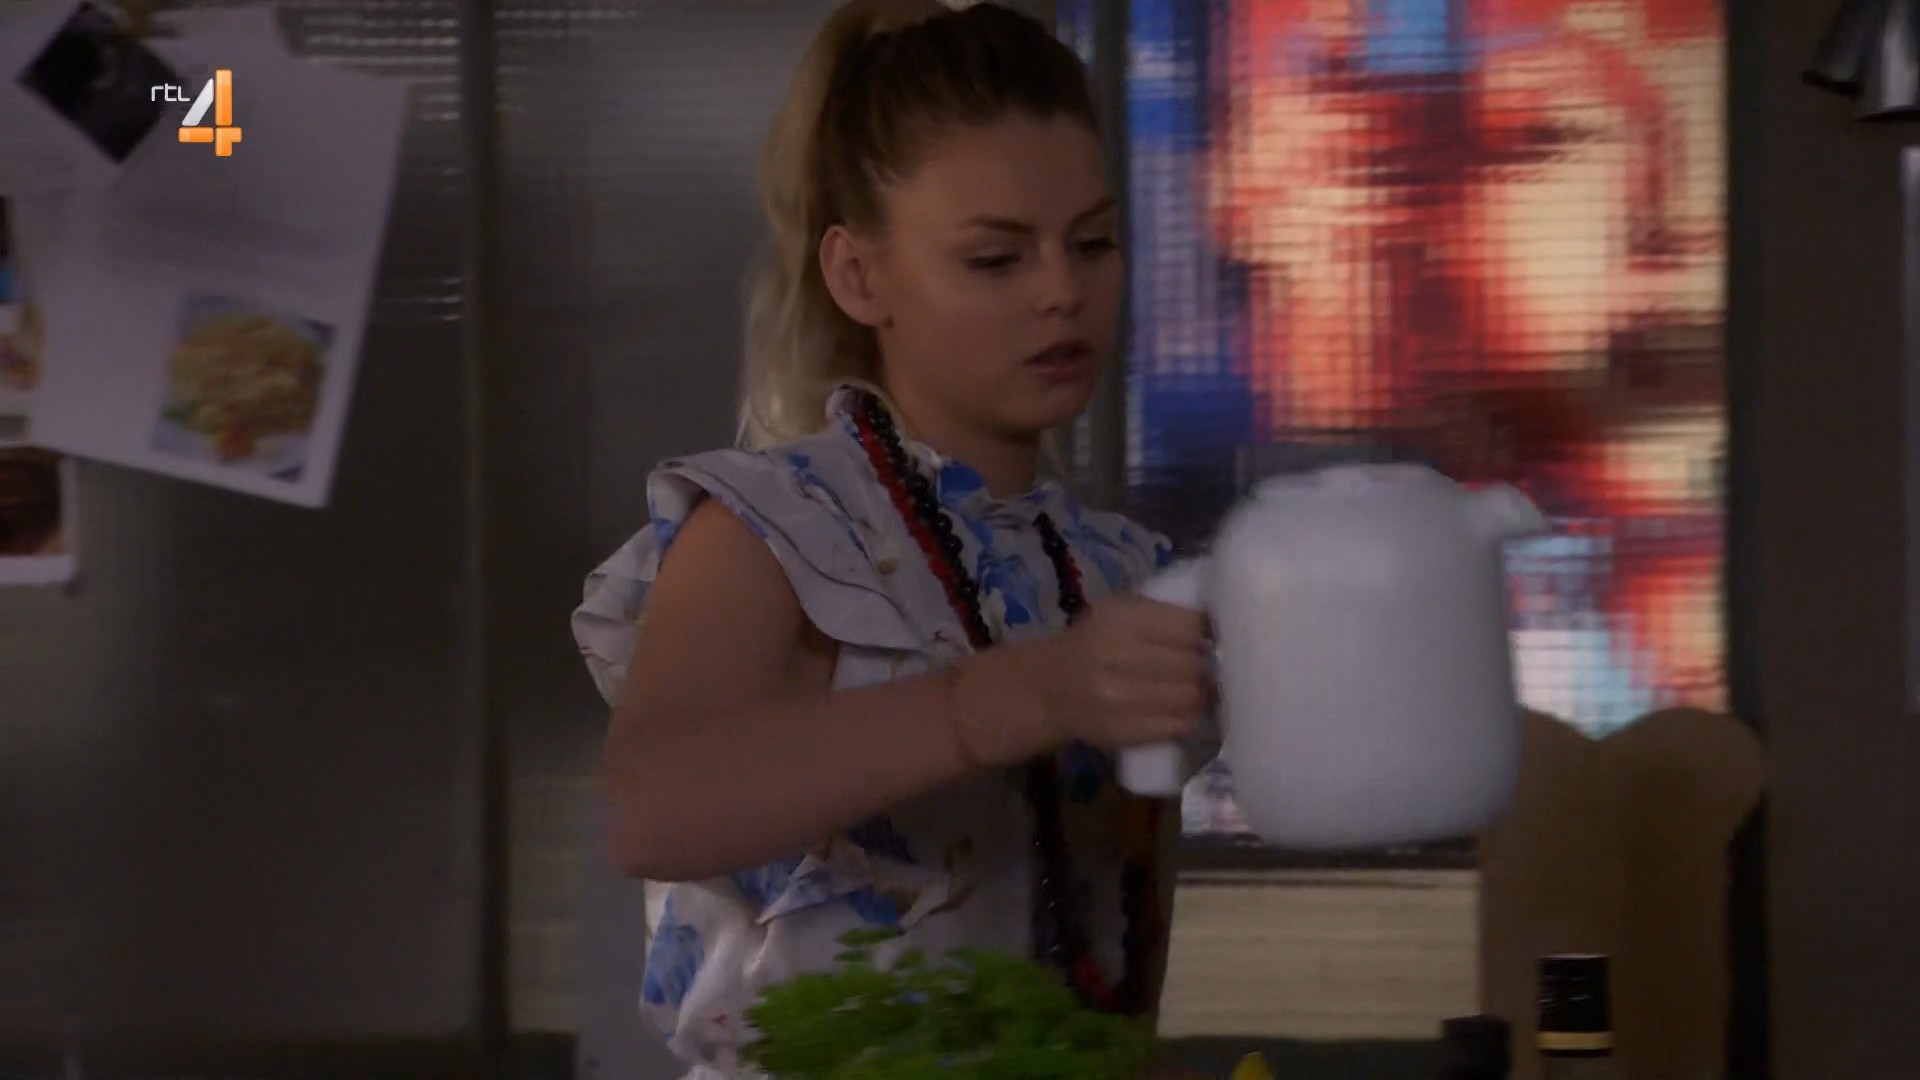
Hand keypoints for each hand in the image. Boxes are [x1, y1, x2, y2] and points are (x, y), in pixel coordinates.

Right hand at [953, 596, 1212, 765]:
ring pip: (1191, 697)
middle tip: (1214, 668)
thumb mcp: (1119, 612)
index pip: (1190, 627)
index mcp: (1119, 618)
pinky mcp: (1121, 732)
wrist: (1048, 688)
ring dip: (1206, 694)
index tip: (1217, 638)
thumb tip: (1222, 627)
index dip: (1211, 634)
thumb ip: (1164, 614)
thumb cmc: (1093, 642)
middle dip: (1210, 667)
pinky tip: (1190, 709)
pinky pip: (1178, 726)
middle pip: (1194, 665)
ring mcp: (1117, 699)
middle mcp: (1116, 656)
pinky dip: (1192, 718)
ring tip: (1205, 689)